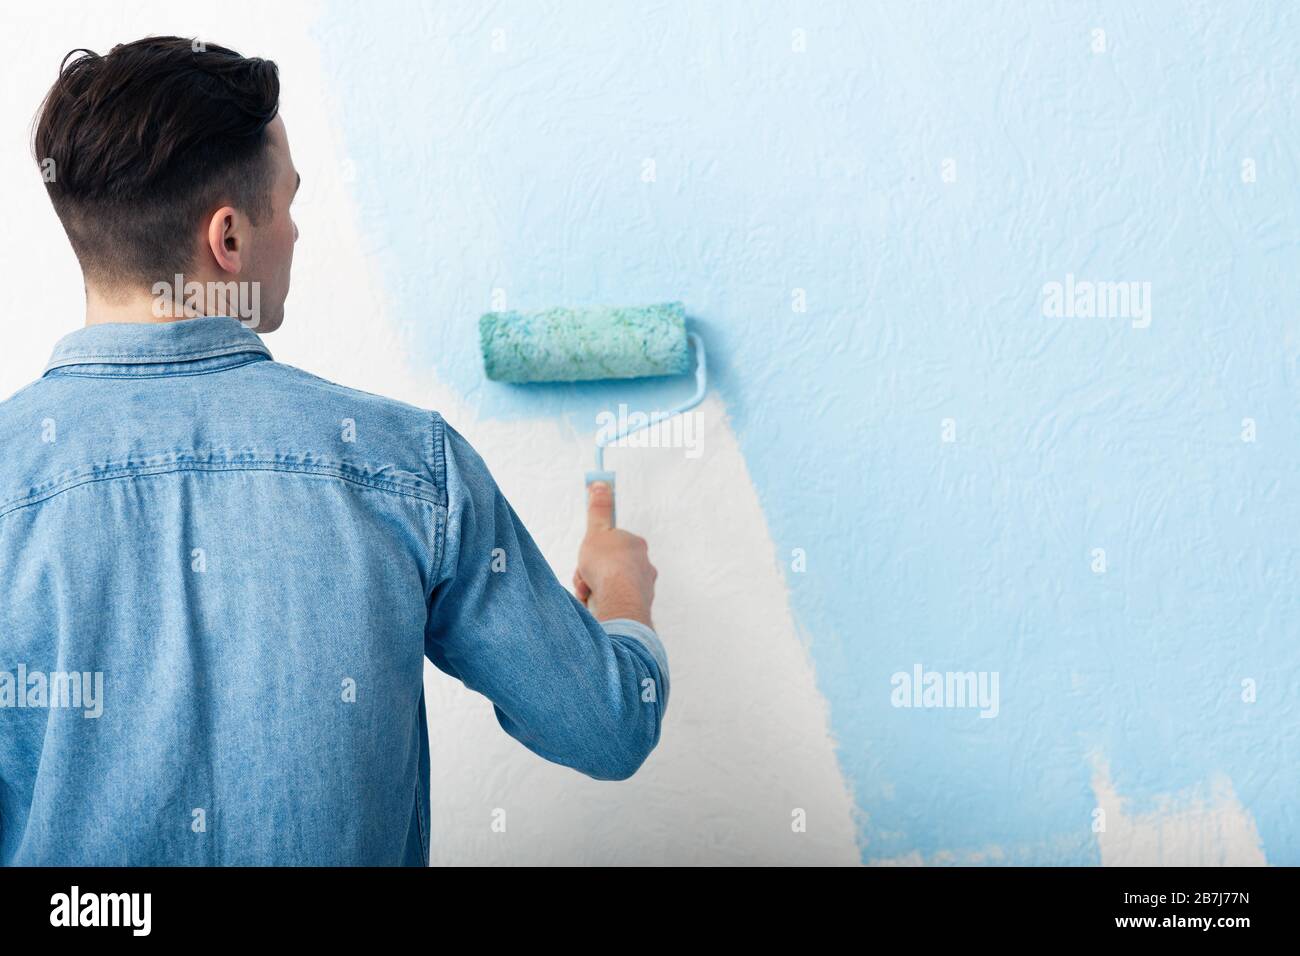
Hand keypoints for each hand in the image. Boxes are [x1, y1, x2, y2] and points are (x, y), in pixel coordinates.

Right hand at [573, 482, 656, 626]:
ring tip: (589, 592)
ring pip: (609, 585)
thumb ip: (599, 509)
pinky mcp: (638, 606)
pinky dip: (601, 603)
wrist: (619, 602)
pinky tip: (595, 604)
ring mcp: (643, 587)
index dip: (594, 549)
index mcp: (636, 545)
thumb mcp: (597, 531)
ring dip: (593, 587)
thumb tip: (601, 484)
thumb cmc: (608, 565)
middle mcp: (643, 565)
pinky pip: (614, 602)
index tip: (588, 555)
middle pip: (609, 566)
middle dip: (591, 572)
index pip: (611, 542)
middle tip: (585, 576)